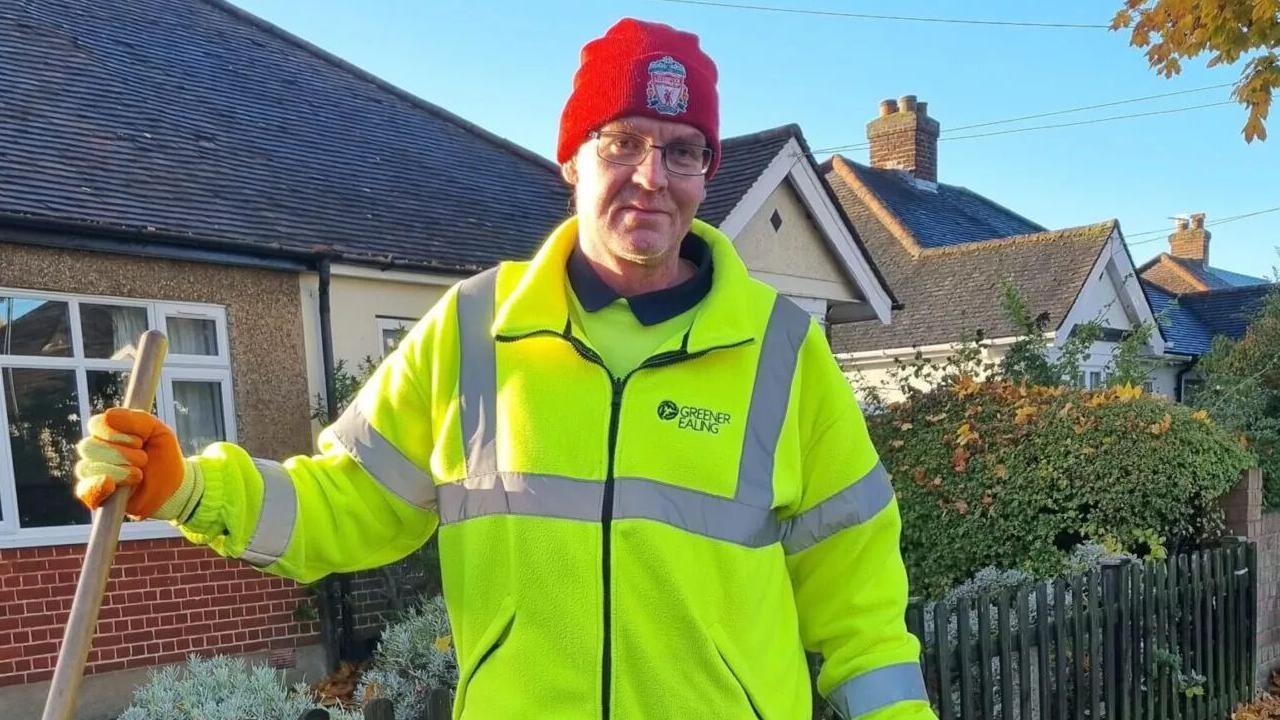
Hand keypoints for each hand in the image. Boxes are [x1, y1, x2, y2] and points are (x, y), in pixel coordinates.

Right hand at [74, 408, 196, 519]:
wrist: (174, 486)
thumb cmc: (163, 456)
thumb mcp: (158, 431)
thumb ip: (137, 420)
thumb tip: (108, 415)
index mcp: (108, 433)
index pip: (96, 425)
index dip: (116, 432)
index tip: (140, 440)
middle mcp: (95, 452)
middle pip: (89, 446)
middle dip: (121, 453)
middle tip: (143, 459)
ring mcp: (92, 474)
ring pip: (88, 467)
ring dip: (120, 471)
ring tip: (139, 475)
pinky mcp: (95, 496)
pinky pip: (84, 491)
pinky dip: (98, 487)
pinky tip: (112, 486)